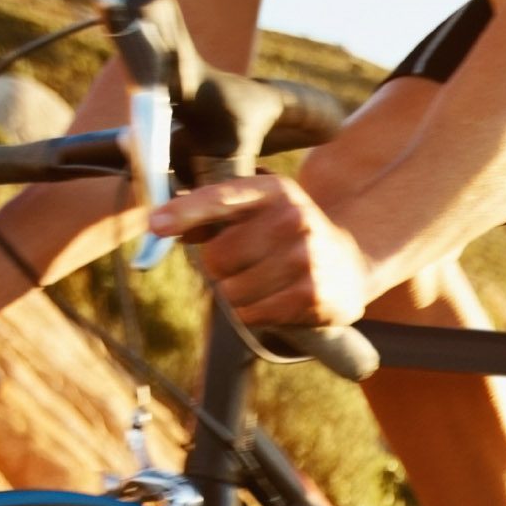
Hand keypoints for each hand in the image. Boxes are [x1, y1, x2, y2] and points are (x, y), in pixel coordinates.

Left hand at [149, 175, 371, 329]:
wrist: (349, 264)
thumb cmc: (289, 234)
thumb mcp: (261, 210)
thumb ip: (214, 213)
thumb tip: (163, 223)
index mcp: (274, 191)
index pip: (221, 199)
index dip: (185, 212)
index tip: (156, 224)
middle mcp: (293, 218)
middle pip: (217, 256)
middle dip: (218, 268)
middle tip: (241, 266)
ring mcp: (305, 258)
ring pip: (232, 291)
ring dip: (235, 295)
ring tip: (260, 284)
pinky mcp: (312, 295)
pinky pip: (254, 314)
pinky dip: (253, 313)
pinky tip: (272, 301)